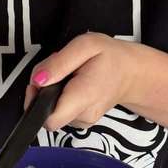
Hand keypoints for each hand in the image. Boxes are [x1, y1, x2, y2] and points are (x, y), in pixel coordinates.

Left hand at [25, 33, 139, 130]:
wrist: (132, 72)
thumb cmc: (111, 57)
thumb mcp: (85, 46)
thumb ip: (58, 63)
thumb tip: (38, 81)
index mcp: (84, 96)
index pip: (49, 120)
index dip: (35, 102)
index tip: (39, 83)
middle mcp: (84, 115)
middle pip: (47, 114)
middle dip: (44, 93)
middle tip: (57, 72)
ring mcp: (84, 121)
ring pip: (53, 112)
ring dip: (53, 94)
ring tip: (69, 75)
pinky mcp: (82, 121)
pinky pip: (61, 112)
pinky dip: (61, 98)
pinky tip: (72, 85)